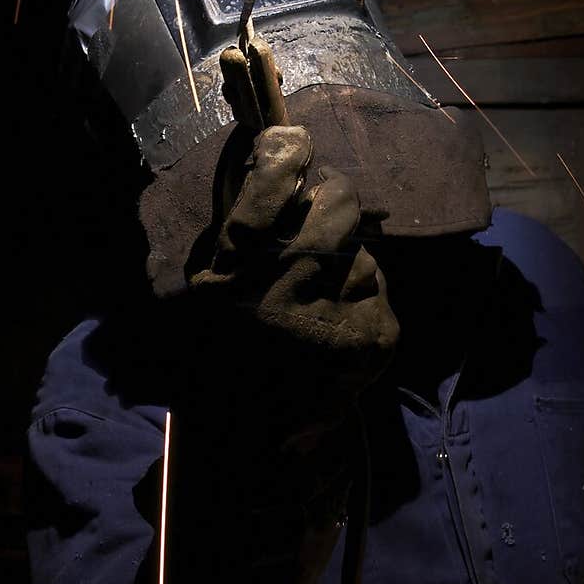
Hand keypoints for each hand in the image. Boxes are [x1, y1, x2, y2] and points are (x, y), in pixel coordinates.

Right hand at [188, 122, 398, 423]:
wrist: (248, 443)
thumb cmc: (219, 356)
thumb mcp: (204, 286)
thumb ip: (236, 223)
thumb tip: (279, 148)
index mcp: (235, 267)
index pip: (275, 177)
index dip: (287, 151)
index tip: (293, 141)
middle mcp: (286, 284)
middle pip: (339, 201)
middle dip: (330, 207)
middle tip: (314, 229)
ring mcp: (337, 313)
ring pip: (364, 251)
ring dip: (346, 265)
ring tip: (317, 302)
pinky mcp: (372, 339)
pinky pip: (378, 292)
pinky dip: (360, 304)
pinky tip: (333, 329)